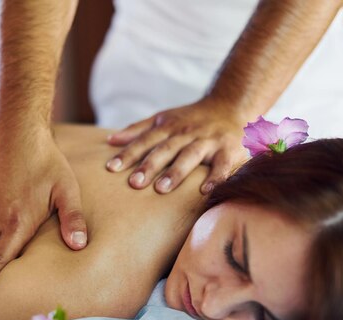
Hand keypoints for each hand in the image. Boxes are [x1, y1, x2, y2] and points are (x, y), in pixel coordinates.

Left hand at [105, 100, 248, 193]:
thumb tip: (110, 141)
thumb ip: (138, 130)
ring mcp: (208, 141)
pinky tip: (204, 191)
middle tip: (134, 183)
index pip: (145, 141)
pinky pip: (221, 165)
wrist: (232, 105)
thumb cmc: (191, 119)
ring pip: (190, 156)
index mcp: (169, 127)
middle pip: (165, 149)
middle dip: (149, 165)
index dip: (128, 154)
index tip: (111, 168)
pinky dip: (215, 177)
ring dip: (176, 172)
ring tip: (161, 189)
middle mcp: (186, 133)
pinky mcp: (228, 150)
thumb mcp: (164, 119)